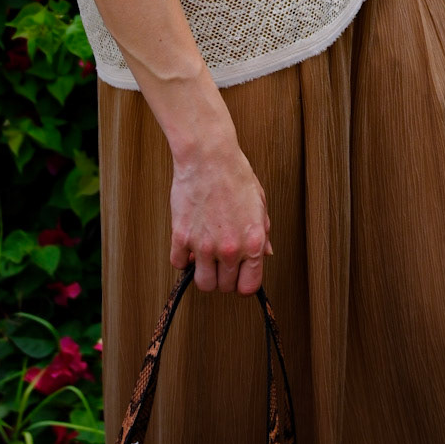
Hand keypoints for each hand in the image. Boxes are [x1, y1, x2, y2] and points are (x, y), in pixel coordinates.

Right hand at [168, 131, 271, 295]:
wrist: (209, 157)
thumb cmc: (235, 175)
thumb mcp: (259, 204)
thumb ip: (263, 233)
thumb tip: (266, 253)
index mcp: (253, 242)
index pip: (249, 285)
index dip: (243, 284)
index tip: (238, 277)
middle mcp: (230, 249)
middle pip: (225, 286)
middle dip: (223, 277)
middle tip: (220, 261)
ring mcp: (204, 245)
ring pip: (202, 283)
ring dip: (203, 273)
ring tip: (204, 258)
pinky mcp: (181, 237)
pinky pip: (178, 264)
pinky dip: (182, 259)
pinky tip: (188, 247)